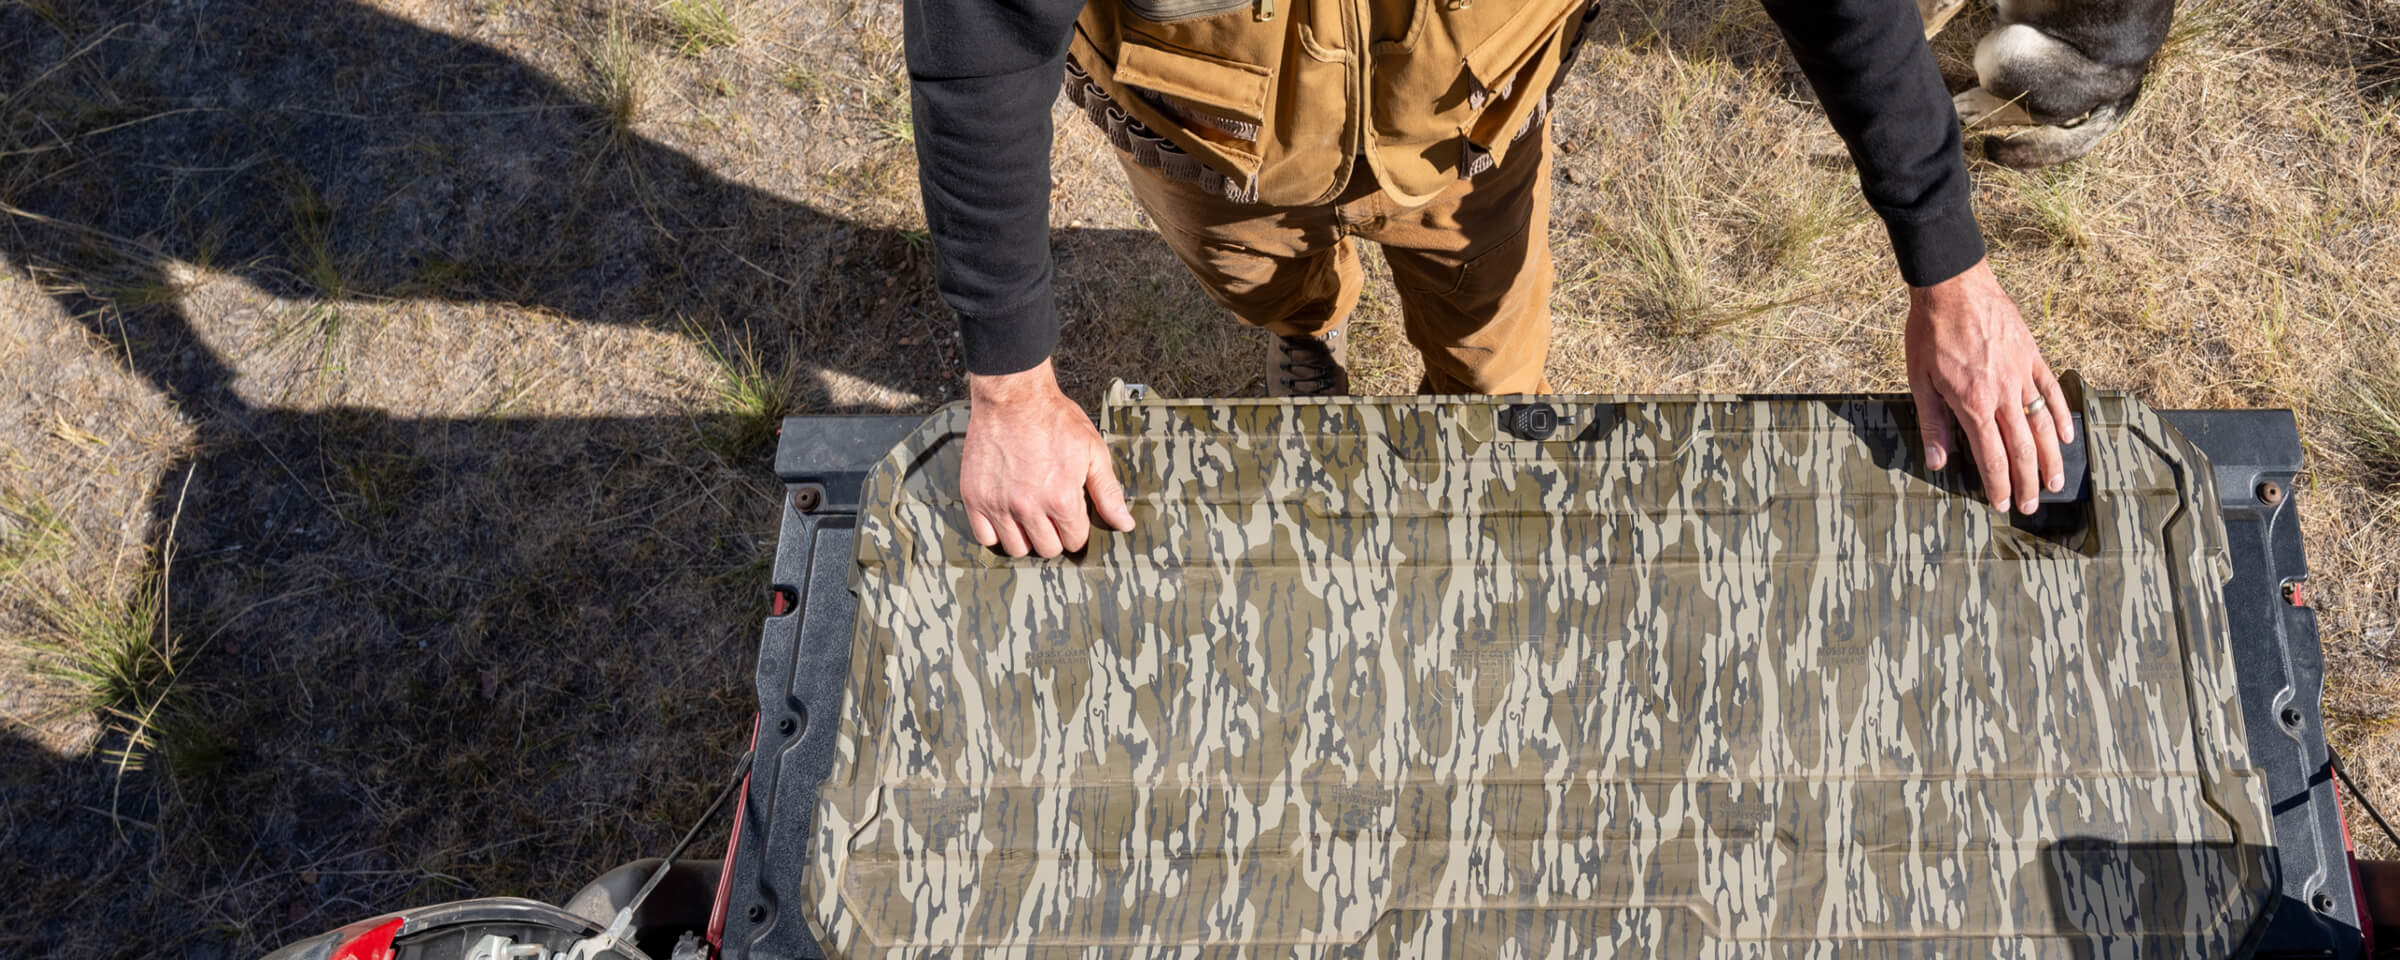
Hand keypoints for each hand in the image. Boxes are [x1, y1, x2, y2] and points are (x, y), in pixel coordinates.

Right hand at [961, 360, 1135, 557]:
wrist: (1013, 395)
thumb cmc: (1053, 419)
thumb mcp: (1092, 451)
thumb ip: (1108, 492)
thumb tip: (1124, 524)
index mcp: (1061, 499)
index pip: (1075, 541)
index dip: (1076, 529)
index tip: (1072, 515)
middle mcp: (1029, 507)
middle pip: (1047, 549)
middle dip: (1054, 536)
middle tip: (1051, 514)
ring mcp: (999, 504)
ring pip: (1016, 548)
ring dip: (1026, 537)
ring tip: (1029, 516)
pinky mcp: (975, 497)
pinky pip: (984, 537)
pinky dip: (996, 532)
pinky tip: (1006, 515)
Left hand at [1904, 259, 2073, 514]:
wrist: (1953, 286)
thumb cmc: (1930, 332)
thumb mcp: (1919, 381)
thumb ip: (1933, 423)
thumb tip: (1938, 462)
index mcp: (1973, 403)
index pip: (1991, 456)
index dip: (1999, 484)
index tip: (2003, 505)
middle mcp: (2004, 393)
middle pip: (2023, 448)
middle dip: (2028, 482)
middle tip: (2031, 507)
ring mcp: (2023, 374)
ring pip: (2044, 425)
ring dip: (2051, 459)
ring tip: (2055, 483)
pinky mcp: (2033, 356)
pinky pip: (2052, 391)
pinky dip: (2062, 416)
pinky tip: (2067, 437)